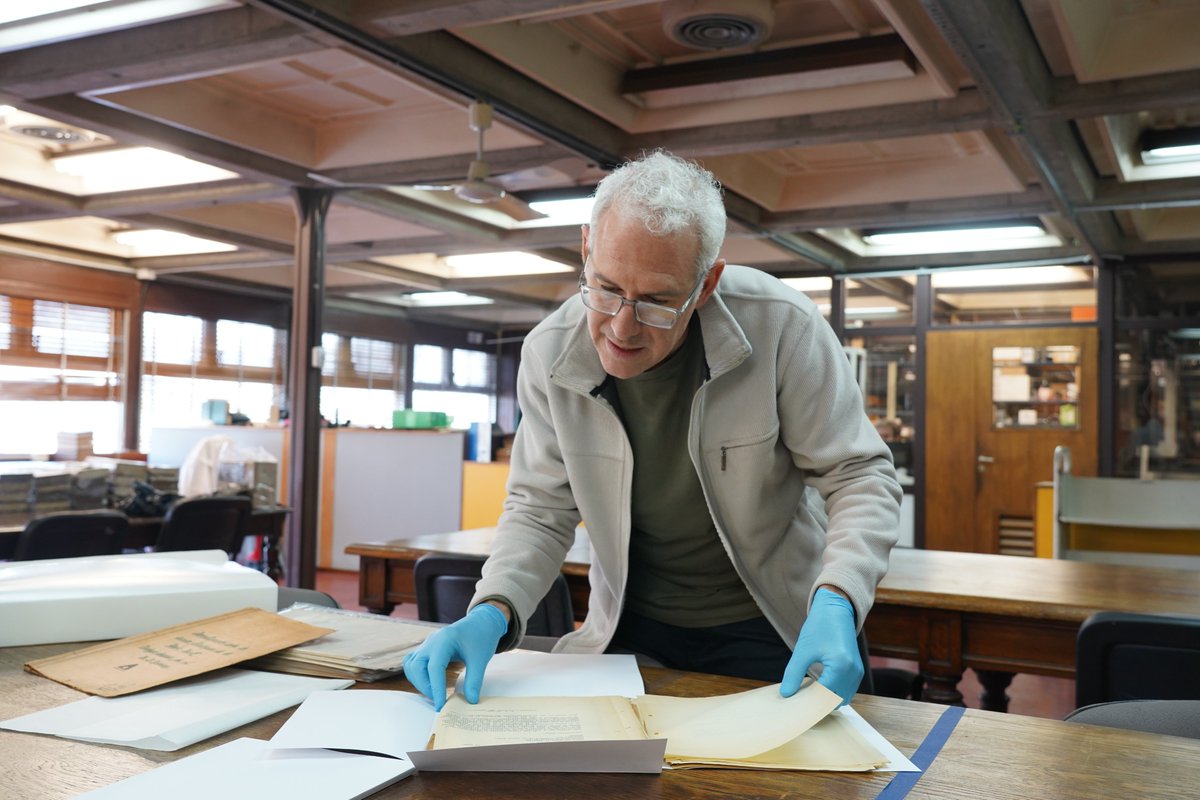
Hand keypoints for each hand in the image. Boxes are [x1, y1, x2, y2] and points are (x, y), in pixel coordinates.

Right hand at [403, 603, 506, 710]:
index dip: (436, 688)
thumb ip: (474, 680)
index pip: (434, 668)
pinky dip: (416, 675)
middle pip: (416, 667)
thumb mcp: (481, 659)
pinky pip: (412, 662)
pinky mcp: (426, 649)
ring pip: (411, 666)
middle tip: (439, 700)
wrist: (481, 622)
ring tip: (434, 693)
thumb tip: (470, 701)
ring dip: (419, 682)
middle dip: (425, 687)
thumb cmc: (481, 637)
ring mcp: (426, 644)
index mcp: (444, 640)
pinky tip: (429, 684)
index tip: (441, 705)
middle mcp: (431, 642)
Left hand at [781, 588, 861, 706]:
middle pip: (834, 701)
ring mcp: (858, 672)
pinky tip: (818, 687)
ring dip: (826, 700)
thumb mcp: (802, 651)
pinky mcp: (857, 670)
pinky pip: (847, 690)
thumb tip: (786, 694)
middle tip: (798, 702)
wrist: (836, 609)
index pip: (823, 696)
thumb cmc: (819, 626)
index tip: (793, 706)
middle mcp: (853, 672)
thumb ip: (793, 675)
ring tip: (807, 694)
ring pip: (842, 698)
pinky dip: (834, 693)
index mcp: (841, 666)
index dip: (807, 703)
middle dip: (817, 704)